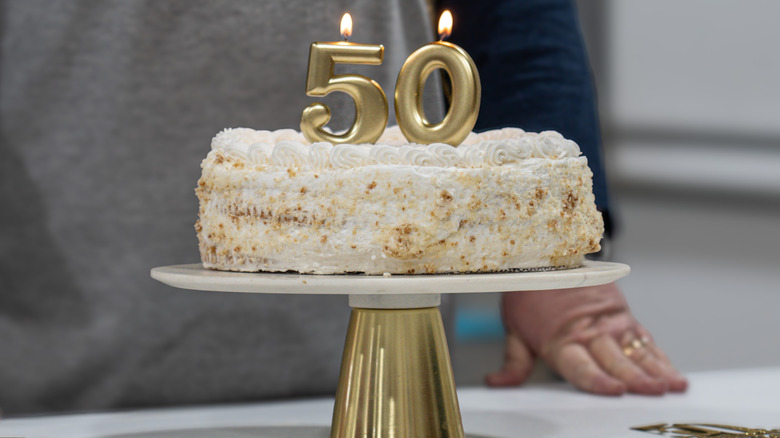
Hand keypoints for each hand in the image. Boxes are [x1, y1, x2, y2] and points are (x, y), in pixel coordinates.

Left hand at [486, 282, 687, 394]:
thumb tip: (498, 383)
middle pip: (614, 361)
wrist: (545, 251)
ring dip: (656, 370)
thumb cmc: (529, 290)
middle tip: (654, 393)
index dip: (598, 380)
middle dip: (636, 379)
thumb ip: (514, 362)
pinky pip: (644, 340)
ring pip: (635, 351)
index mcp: (559, 340)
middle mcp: (588, 332)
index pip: (581, 366)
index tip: (615, 390)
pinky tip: (673, 374)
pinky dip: (660, 358)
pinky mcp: (622, 315)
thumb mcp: (513, 326)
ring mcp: (609, 323)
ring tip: (673, 386)